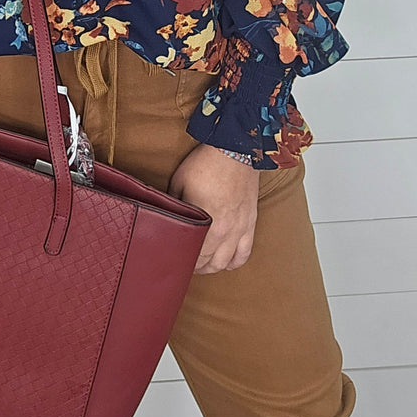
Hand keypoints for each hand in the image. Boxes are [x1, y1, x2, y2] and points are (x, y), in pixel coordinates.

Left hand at [168, 144, 259, 273]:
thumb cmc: (205, 164)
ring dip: (215, 267)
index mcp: (206, 224)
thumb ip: (175, 205)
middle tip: (187, 264)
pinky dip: (236, 261)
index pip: (194, 256)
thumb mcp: (179, 182)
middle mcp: (225, 231)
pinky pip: (245, 252)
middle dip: (197, 267)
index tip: (176, 261)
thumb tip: (166, 216)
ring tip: (204, 265)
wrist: (234, 149)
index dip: (184, 262)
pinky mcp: (250, 222)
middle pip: (210, 262)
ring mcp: (240, 228)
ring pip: (227, 262)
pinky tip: (227, 262)